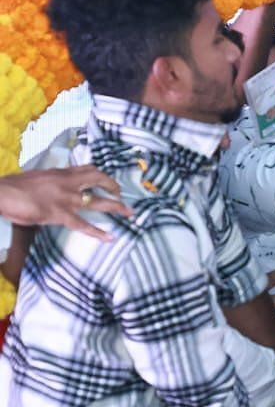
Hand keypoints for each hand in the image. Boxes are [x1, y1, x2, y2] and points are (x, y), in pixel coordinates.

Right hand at [0, 166, 129, 239]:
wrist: (1, 193)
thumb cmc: (14, 187)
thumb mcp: (37, 178)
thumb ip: (52, 182)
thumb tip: (57, 186)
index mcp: (60, 173)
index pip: (87, 169)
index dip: (101, 174)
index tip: (108, 180)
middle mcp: (67, 183)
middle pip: (98, 179)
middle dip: (113, 186)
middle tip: (122, 194)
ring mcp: (65, 199)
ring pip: (97, 201)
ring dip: (116, 207)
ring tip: (129, 213)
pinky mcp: (59, 214)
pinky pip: (82, 224)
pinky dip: (97, 232)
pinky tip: (109, 237)